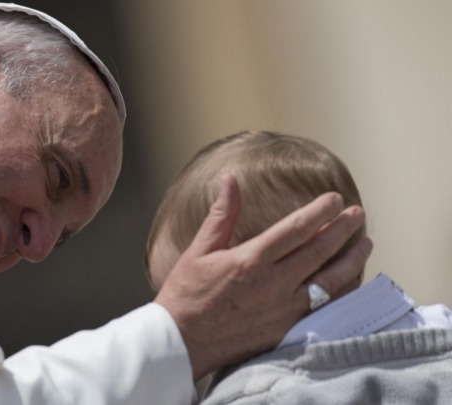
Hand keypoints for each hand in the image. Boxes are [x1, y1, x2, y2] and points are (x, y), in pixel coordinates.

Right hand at [154, 174, 371, 379]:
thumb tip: (230, 180)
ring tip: (364, 245)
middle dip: (342, 229)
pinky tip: (349, 283)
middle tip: (357, 213)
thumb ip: (221, 214)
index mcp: (251, 260)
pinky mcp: (285, 330)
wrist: (181, 342)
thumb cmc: (185, 295)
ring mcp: (282, 310)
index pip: (296, 229)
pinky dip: (341, 294)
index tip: (334, 199)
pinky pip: (323, 309)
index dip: (319, 211)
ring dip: (350, 261)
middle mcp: (272, 284)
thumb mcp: (199, 250)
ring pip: (329, 282)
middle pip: (319, 251)